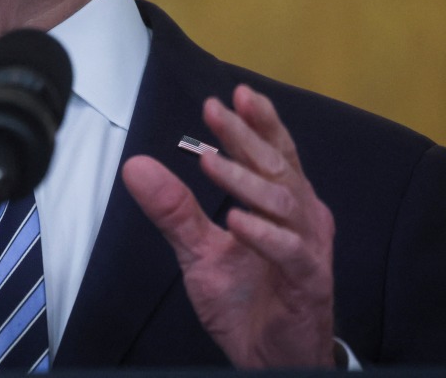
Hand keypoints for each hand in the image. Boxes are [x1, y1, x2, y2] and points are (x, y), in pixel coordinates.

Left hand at [123, 84, 334, 367]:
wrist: (270, 359)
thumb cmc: (246, 302)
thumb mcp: (199, 250)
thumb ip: (174, 209)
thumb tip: (136, 166)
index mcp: (283, 205)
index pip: (275, 153)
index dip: (260, 122)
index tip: (234, 94)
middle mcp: (303, 218)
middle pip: (278, 166)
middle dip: (245, 136)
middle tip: (215, 110)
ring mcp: (309, 249)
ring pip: (283, 202)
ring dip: (244, 180)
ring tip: (211, 161)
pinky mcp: (309, 282)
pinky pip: (291, 251)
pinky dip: (263, 234)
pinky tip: (236, 220)